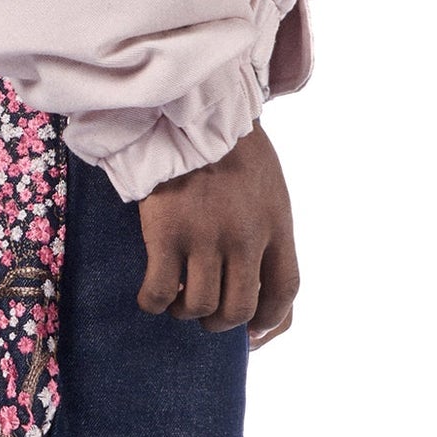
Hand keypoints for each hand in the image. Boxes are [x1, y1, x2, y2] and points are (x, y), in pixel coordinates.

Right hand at [135, 119, 299, 346]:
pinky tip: (151, 294)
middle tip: (207, 311)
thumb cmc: (227, 140)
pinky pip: (161, 291)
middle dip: (223, 321)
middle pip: (241, 308)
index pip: (285, 290)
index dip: (271, 321)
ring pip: (201, 306)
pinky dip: (155, 301)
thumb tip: (259, 276)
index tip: (254, 331)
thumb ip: (268, 226)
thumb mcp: (266, 181)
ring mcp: (206, 235)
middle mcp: (246, 235)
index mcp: (276, 221)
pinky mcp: (168, 231)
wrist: (189, 105)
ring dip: (188, 311)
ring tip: (178, 298)